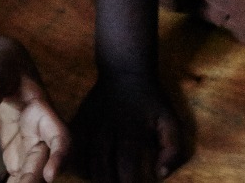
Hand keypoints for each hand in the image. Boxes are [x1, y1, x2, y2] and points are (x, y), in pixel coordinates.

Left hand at [0, 33, 69, 181]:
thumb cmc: (1, 61)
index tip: (51, 176)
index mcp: (42, 111)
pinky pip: (13, 176)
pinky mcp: (10, 154)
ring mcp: (24, 145)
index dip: (60, 156)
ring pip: (29, 174)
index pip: (60, 136)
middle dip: (33, 182)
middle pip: (42, 164)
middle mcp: (37, 133)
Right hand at [71, 71, 186, 182]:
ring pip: (85, 163)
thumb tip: (160, 175)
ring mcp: (90, 126)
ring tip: (104, 181)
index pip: (126, 168)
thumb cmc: (150, 101)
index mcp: (131, 131)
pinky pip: (71, 151)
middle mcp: (107, 130)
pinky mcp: (78, 123)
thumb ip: (172, 149)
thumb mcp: (169, 120)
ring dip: (94, 178)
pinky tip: (88, 172)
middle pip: (102, 169)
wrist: (125, 71)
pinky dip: (77, 166)